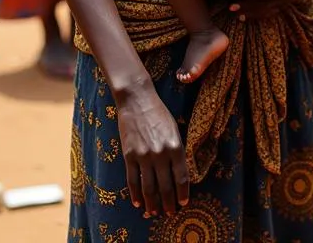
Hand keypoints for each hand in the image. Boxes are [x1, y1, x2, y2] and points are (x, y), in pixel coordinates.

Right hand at [116, 85, 189, 216]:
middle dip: (168, 203)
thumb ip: (177, 151)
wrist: (137, 100)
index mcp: (176, 146)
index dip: (182, 193)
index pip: (181, 178)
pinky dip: (136, 195)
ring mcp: (143, 156)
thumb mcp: (174, 129)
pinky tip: (138, 203)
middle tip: (170, 213)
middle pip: (165, 187)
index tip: (183, 203)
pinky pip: (133, 181)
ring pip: (149, 188)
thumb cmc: (159, 113)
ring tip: (154, 213)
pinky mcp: (129, 156)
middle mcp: (161, 154)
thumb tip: (177, 173)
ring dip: (152, 204)